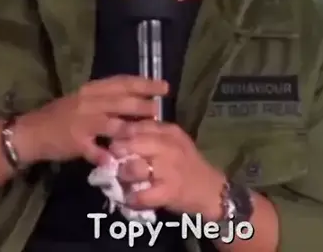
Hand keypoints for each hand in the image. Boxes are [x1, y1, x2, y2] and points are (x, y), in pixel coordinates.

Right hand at [14, 76, 168, 165]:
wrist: (32, 131)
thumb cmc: (62, 114)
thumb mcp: (85, 100)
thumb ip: (108, 100)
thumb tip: (138, 100)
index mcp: (93, 89)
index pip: (122, 82)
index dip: (145, 83)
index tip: (164, 86)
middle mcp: (89, 101)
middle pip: (121, 100)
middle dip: (143, 104)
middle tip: (160, 109)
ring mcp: (82, 122)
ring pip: (111, 123)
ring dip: (131, 128)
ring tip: (147, 131)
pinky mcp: (75, 142)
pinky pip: (94, 149)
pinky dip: (107, 155)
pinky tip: (119, 160)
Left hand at [111, 120, 225, 219]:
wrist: (211, 189)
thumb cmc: (186, 163)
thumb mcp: (173, 140)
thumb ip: (151, 134)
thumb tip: (121, 132)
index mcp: (170, 132)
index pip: (140, 125)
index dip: (122, 132)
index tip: (113, 139)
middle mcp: (170, 147)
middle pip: (134, 144)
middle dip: (118, 151)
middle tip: (111, 158)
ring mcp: (169, 169)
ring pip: (135, 168)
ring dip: (123, 174)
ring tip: (119, 178)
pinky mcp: (169, 191)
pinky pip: (143, 194)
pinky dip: (132, 197)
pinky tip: (129, 197)